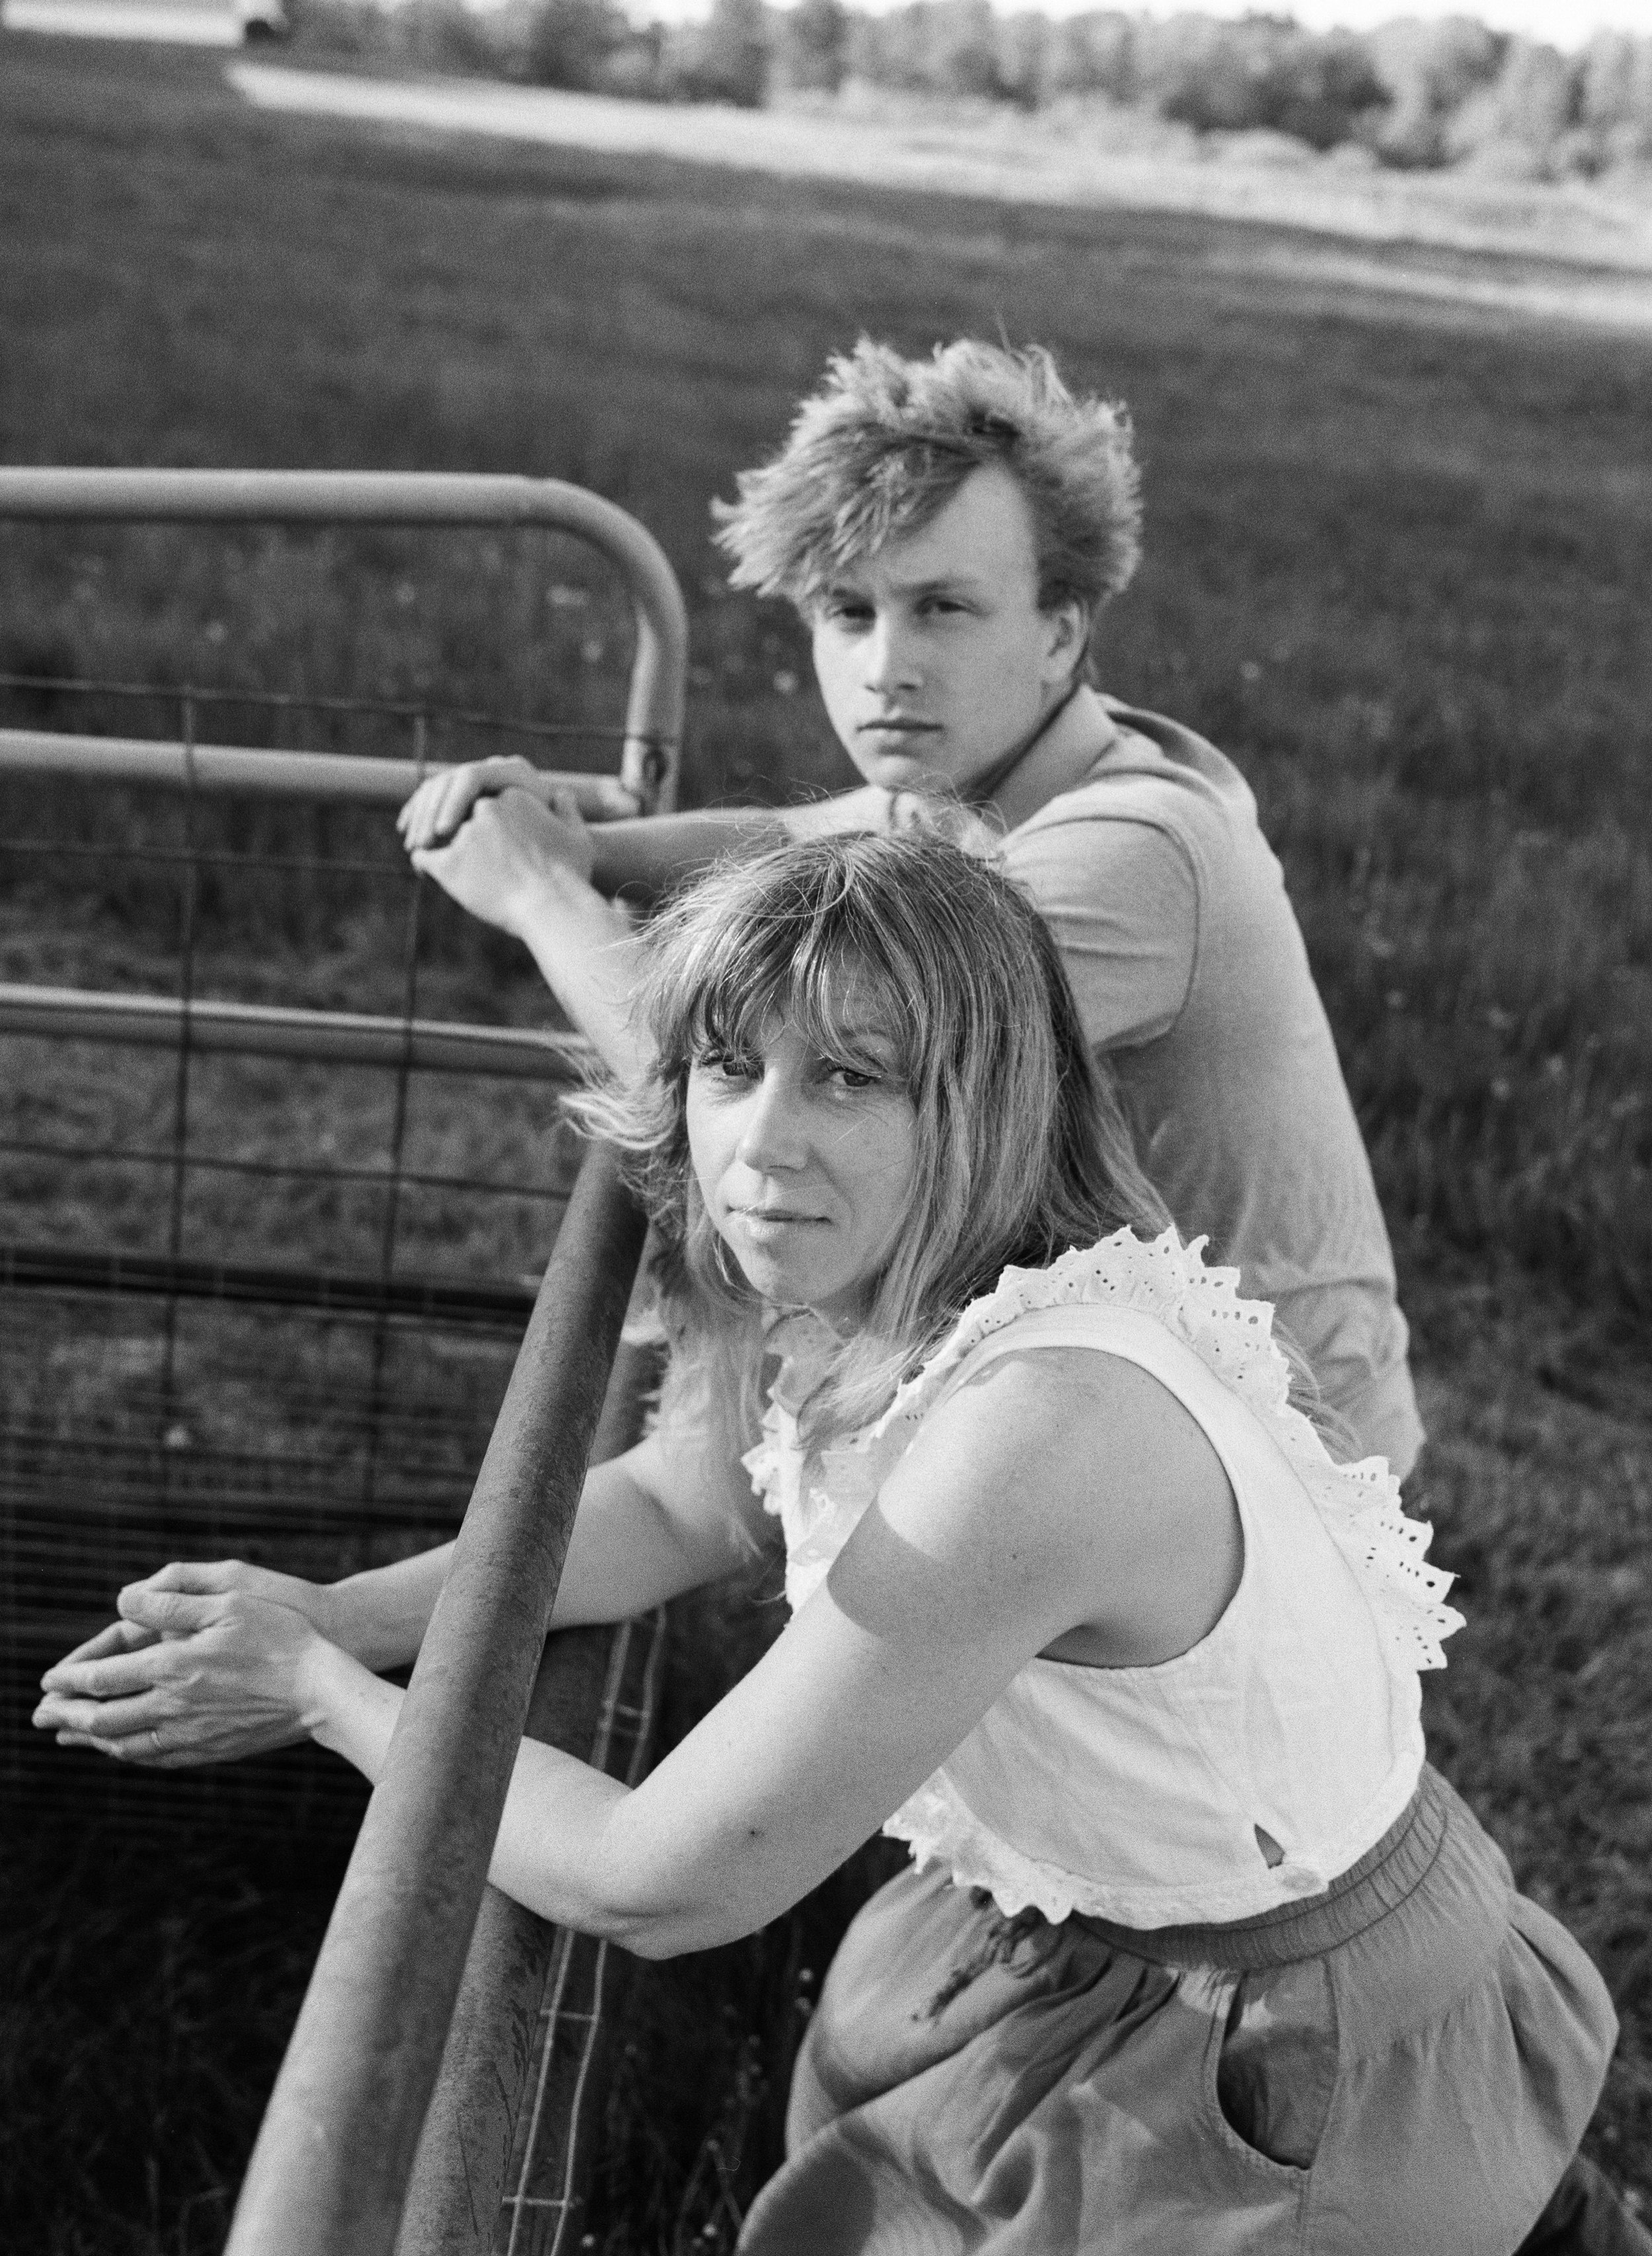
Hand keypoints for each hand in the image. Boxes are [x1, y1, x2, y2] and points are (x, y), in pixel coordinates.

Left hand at [32, 1560, 336, 1767]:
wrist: (321, 1689)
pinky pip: (153, 1758)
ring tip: (71, 1736)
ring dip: (90, 1740)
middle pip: (102, 1719)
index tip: (47, 1683)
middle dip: (66, 1717)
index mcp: (173, 1666)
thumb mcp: (230, 1599)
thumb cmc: (281, 1635)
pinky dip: (126, 1754)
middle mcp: (173, 1706)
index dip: (69, 1681)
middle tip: (41, 1717)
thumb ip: (171, 1601)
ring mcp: (190, 1735)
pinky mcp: (209, 1751)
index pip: (103, 1678)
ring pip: (123, 1744)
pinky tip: (122, 1749)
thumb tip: (122, 1600)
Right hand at [397, 753, 554, 852]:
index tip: (445, 834)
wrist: (552, 860)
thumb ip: (564, 818)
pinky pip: (432, 800)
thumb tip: (560, 794)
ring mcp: (474, 782)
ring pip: (435, 789)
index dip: (454, 804)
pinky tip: (407, 833)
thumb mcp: (568, 840)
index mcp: (513, 772)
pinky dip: (417, 814)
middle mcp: (491, 769)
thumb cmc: (561, 855)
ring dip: (419, 816)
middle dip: (431, 813)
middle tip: (422, 844)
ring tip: (414, 847)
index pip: (471, 777)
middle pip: (449, 781)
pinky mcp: (461, 798)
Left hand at [405, 786, 597, 939]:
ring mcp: (463, 834)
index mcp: (512, 796)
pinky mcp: (448, 862)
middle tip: (449, 846)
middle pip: (458, 813)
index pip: (483, 800)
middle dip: (450, 827)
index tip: (480, 835)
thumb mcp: (578, 837)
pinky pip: (423, 856)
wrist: (553, 907)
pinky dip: (422, 863)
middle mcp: (483, 809)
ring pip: (435, 833)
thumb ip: (568, 812)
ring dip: (431, 843)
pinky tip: (425, 874)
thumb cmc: (569, 878)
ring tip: (434, 861)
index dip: (478, 818)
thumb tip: (561, 792)